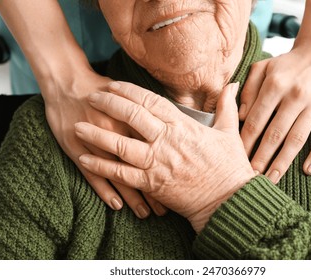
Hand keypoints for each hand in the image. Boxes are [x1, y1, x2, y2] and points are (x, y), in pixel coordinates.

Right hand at [41, 69, 166, 217]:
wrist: (68, 82)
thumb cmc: (102, 89)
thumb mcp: (132, 99)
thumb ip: (149, 111)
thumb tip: (172, 122)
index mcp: (133, 119)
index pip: (155, 149)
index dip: (168, 170)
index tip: (180, 187)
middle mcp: (118, 132)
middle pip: (141, 166)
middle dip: (154, 190)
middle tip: (164, 210)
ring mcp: (97, 142)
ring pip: (120, 175)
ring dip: (133, 197)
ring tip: (144, 214)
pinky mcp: (78, 149)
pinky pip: (93, 174)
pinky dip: (105, 191)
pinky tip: (116, 205)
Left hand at [75, 82, 255, 231]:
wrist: (228, 200)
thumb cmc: (230, 166)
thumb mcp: (229, 132)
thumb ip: (226, 106)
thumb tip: (233, 84)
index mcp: (183, 126)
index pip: (150, 101)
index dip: (128, 91)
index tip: (112, 84)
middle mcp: (166, 141)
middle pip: (131, 116)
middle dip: (108, 104)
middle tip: (90, 97)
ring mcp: (157, 163)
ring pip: (120, 144)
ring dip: (97, 134)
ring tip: (77, 126)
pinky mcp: (151, 184)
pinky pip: (121, 174)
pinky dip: (102, 167)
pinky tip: (85, 160)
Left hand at [239, 43, 310, 182]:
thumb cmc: (286, 64)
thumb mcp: (262, 68)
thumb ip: (248, 90)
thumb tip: (242, 116)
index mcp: (275, 85)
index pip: (256, 120)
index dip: (246, 141)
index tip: (237, 157)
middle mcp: (296, 95)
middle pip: (275, 133)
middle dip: (261, 157)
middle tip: (251, 176)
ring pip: (297, 138)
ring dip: (283, 161)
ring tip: (272, 178)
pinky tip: (307, 170)